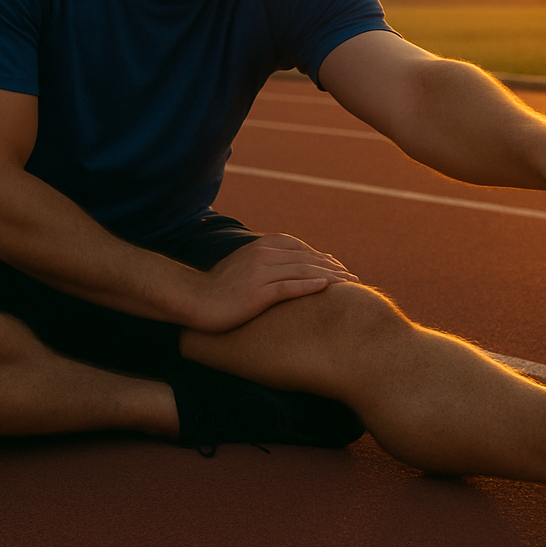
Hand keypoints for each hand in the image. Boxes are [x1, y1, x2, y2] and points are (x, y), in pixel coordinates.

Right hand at [181, 233, 359, 332]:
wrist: (193, 300)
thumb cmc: (217, 288)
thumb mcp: (242, 266)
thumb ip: (262, 262)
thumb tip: (281, 267)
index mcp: (260, 246)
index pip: (299, 247)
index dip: (321, 256)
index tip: (338, 266)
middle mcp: (263, 254)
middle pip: (306, 257)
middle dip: (333, 266)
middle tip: (352, 276)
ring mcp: (261, 272)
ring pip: (303, 270)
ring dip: (330, 276)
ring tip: (350, 283)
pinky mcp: (258, 292)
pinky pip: (289, 287)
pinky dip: (310, 285)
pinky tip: (327, 287)